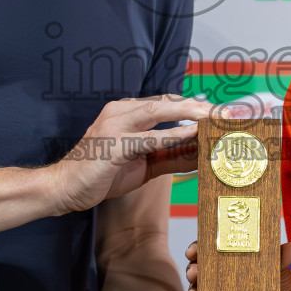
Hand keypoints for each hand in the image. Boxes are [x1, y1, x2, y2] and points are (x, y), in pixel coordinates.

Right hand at [49, 95, 208, 213]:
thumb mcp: (143, 165)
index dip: (195, 106)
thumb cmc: (101, 173)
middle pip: (167, 102)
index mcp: (127, 113)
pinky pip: (147, 138)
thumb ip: (170, 157)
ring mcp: (115, 125)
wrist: (65, 188)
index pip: (167, 104)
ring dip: (190, 113)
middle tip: (226, 112)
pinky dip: (171, 135)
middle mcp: (121, 112)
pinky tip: (191, 134)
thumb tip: (201, 156)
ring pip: (159, 112)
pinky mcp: (112, 145)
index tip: (220, 112)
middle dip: (199, 106)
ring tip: (215, 117)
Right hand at [184, 240, 290, 290]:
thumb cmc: (280, 283)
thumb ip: (282, 258)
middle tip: (194, 273)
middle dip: (193, 270)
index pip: (209, 248)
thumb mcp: (280, 269)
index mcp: (231, 258)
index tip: (193, 251)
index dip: (197, 247)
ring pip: (199, 289)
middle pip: (199, 268)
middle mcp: (221, 274)